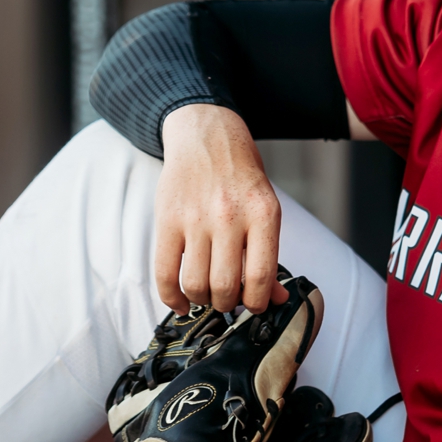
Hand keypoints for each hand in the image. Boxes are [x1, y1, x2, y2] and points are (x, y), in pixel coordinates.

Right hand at [153, 104, 287, 313]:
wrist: (205, 136)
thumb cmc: (239, 176)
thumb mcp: (265, 207)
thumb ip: (269, 252)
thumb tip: (277, 297)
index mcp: (262, 214)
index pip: (262, 276)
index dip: (259, 302)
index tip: (255, 305)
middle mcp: (229, 216)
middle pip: (226, 286)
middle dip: (228, 303)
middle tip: (228, 298)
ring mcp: (195, 218)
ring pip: (196, 284)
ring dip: (202, 300)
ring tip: (206, 294)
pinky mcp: (167, 220)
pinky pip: (165, 272)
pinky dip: (172, 297)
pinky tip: (181, 302)